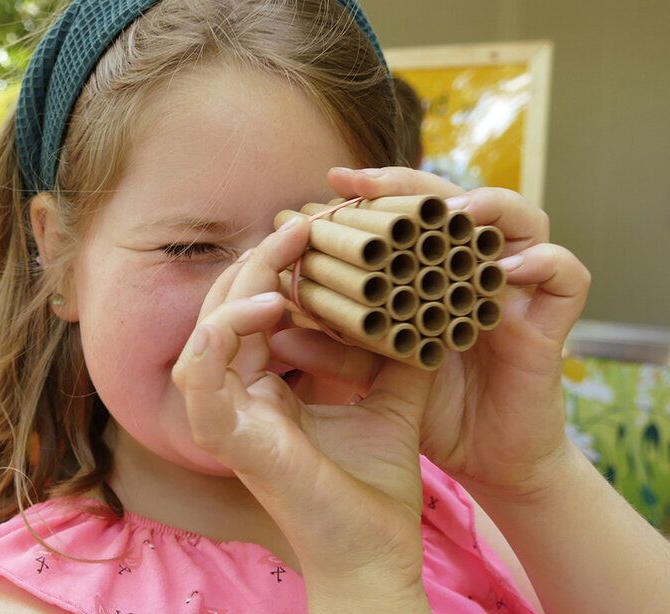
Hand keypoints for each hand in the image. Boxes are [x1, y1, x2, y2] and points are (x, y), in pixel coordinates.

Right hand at [172, 215, 432, 609]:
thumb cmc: (374, 486)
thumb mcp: (390, 397)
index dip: (284, 265)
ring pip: (209, 327)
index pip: (261, 309)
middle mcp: (239, 394)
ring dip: (245, 283)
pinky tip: (265, 306)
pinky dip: (222, 334)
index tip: (322, 227)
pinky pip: (200, 375)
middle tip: (307, 221)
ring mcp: (225, 415)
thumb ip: (392, 349)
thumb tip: (419, 294)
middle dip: (265, 258)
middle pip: (230, 306)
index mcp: (267, 385)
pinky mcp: (224, 437)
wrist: (378, 551)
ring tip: (291, 247)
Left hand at [327, 167, 589, 503]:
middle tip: (364, 182)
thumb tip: (275, 327)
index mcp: (434, 272)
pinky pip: (566, 276)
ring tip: (449, 215)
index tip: (327, 187)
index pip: (409, 215)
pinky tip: (506, 271)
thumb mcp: (376, 374)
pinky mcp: (554, 320)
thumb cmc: (431, 408)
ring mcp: (519, 290)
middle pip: (457, 203)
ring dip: (486, 207)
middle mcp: (476, 269)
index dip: (374, 195)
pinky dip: (544, 264)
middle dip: (412, 186)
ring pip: (521, 218)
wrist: (486, 457)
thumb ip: (336, 347)